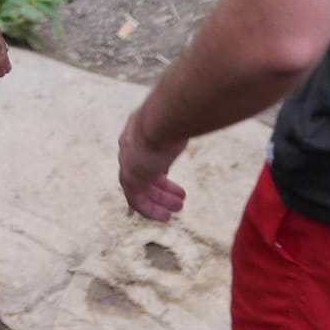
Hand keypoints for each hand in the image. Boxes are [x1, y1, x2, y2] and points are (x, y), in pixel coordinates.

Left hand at [119, 105, 187, 221]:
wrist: (162, 119)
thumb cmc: (177, 113)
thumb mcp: (180, 117)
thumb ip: (183, 123)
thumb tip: (200, 117)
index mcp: (139, 130)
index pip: (146, 151)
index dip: (158, 164)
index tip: (169, 172)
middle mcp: (130, 146)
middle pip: (145, 171)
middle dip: (162, 186)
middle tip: (179, 197)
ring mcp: (129, 163)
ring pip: (142, 188)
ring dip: (160, 200)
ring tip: (177, 209)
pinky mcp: (130, 179)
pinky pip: (136, 200)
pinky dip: (150, 210)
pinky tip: (165, 217)